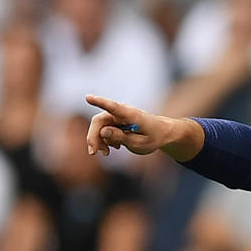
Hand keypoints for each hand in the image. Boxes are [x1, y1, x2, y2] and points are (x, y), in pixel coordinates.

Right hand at [85, 95, 202, 160]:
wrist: (162, 133)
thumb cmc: (153, 137)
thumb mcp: (140, 143)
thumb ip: (121, 137)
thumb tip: (103, 131)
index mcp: (131, 115)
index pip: (113, 107)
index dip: (100, 102)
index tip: (88, 97)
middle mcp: (121, 112)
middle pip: (99, 121)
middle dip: (94, 137)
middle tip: (93, 153)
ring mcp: (117, 116)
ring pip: (99, 127)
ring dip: (99, 141)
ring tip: (107, 153)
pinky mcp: (115, 121)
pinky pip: (103, 129)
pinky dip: (104, 140)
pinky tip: (113, 147)